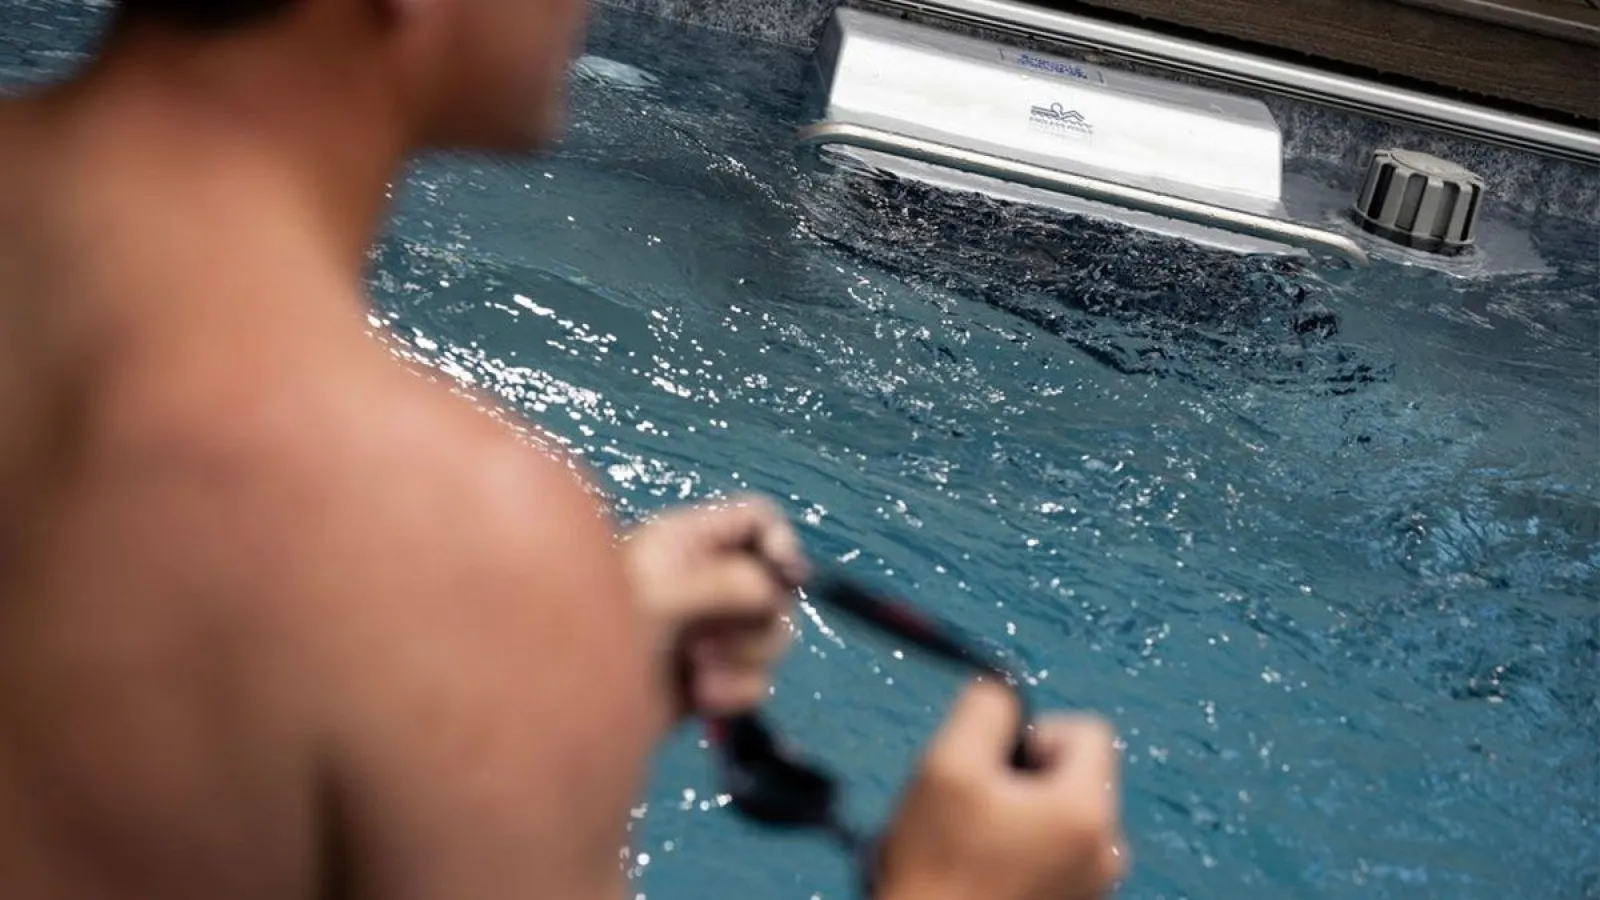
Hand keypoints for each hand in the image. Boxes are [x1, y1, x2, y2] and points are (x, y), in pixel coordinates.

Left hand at [621, 493, 810, 727]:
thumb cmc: (599, 633)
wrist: (564, 712)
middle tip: (715, 639)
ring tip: (701, 672)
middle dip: (759, 618)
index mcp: (687, 543)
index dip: (779, 542)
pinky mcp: (710, 680)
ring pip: (769, 637)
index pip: (756, 520)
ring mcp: (709, 633)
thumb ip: (725, 583)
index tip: (786, 577)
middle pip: (775, 585)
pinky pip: (754, 681)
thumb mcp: (662, 596)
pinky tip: (703, 699)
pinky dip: (736, 692)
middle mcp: (705, 582)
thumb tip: (771, 592)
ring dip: (745, 659)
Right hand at [876, 681, 1127, 899]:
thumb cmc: (939, 870)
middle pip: (1074, 775)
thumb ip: (984, 708)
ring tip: (968, 842)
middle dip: (1022, 777)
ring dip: (1016, 816)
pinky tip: (976, 871)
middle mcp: (1105, 850)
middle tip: (973, 804)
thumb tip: (1002, 689)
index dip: (1036, 731)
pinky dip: (1018, 853)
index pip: (1088, 730)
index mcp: (1086, 810)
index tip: (993, 763)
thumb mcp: (947, 766)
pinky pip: (1052, 856)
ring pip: (1059, 816)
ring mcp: (1091, 886)